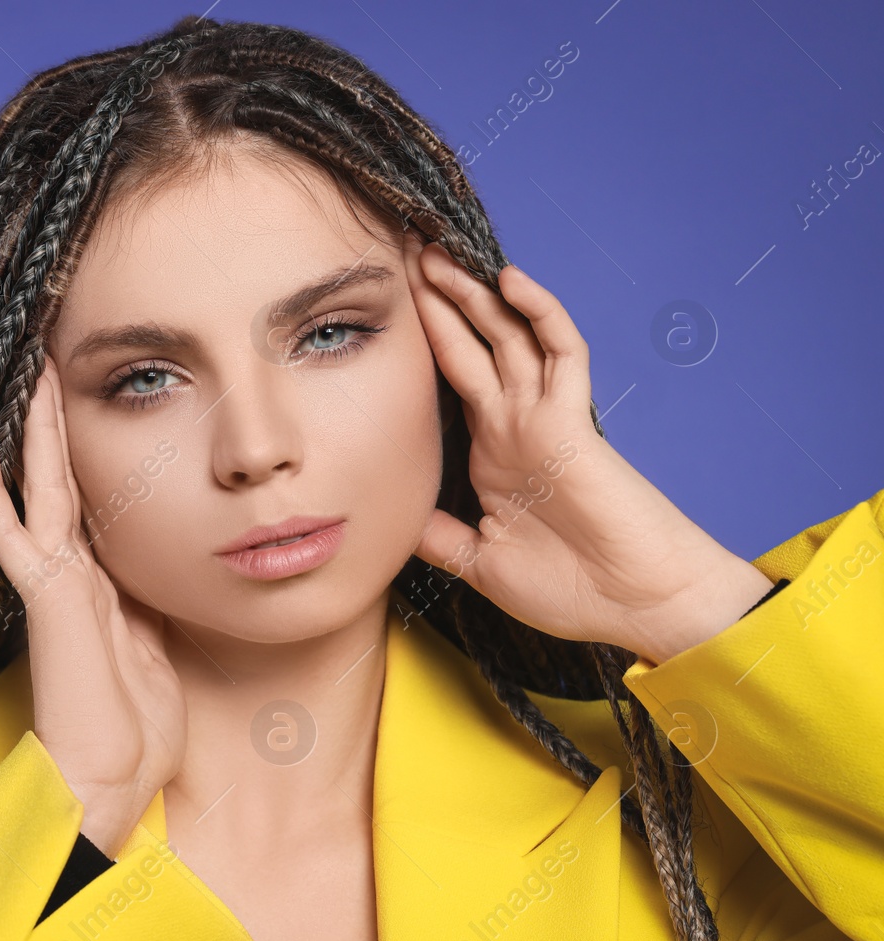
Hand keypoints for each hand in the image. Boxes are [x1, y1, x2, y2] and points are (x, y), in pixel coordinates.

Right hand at [0, 360, 187, 856]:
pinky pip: (13, 535)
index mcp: (97, 587)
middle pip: (60, 482)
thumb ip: (145, 608)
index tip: (78, 406)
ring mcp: (55, 585)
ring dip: (34, 433)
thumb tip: (151, 578)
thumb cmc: (134, 732)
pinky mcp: (45, 600)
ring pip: (40, 491)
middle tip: (47, 363)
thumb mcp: (156, 653)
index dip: (81, 455)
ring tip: (27, 376)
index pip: (86, 503)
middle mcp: (70, 577)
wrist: (110, 780)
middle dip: (56, 423)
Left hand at [402, 234, 772, 664]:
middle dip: (438, 301)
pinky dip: (540, 313)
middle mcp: (514, 426)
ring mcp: (544, 419)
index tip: (387, 310)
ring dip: (473, 294)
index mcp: (491, 454)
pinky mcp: (575, 421)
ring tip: (435, 252)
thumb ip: (440, 537)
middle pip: (472, 345)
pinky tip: (511, 280)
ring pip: (507, 337)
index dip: (424, 343)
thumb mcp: (481, 563)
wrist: (636, 606)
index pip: (451, 381)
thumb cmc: (571, 588)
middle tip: (402, 253)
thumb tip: (394, 519)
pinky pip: (560, 352)